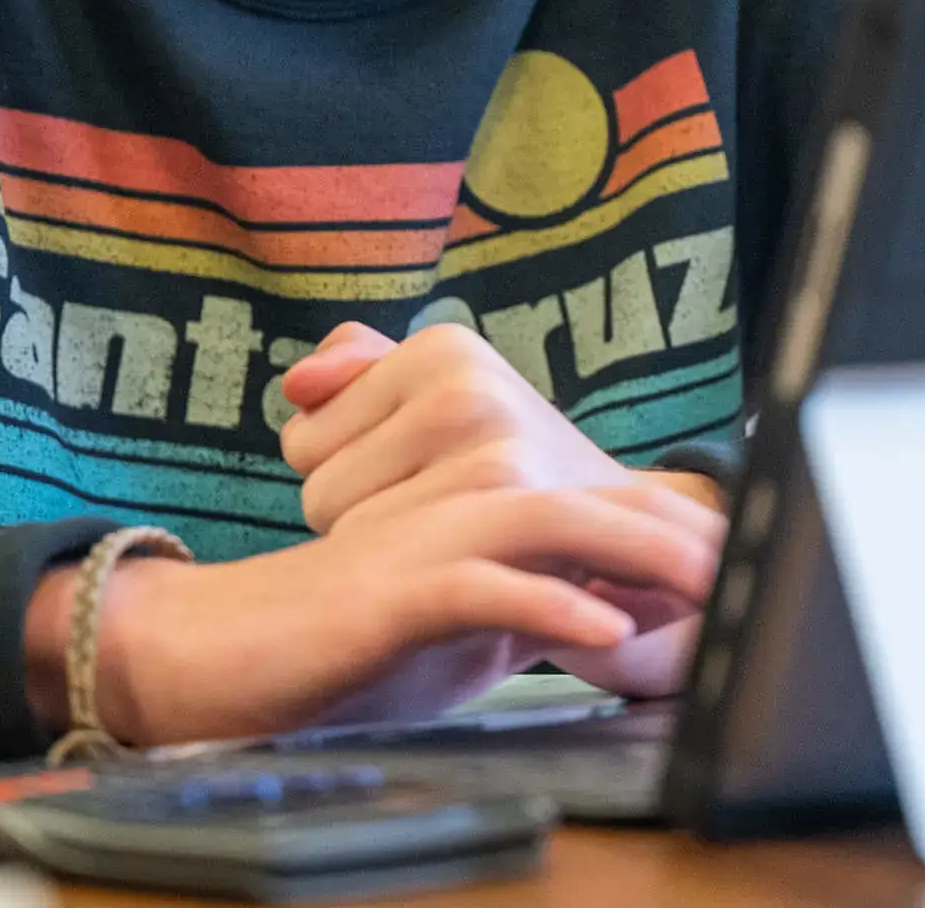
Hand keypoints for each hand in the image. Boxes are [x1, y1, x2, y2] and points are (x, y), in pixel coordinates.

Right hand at [26, 482, 723, 746]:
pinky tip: (600, 634)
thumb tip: (631, 605)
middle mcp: (445, 491)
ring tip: (699, 584)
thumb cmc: (350, 629)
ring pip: (538, 518)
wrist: (229, 649)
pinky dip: (546, 605)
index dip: (669, 517)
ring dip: (627, 549)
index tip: (745, 556)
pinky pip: (476, 585)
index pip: (586, 486)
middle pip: (576, 485)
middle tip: (741, 562)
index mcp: (472, 486)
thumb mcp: (465, 608)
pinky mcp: (384, 587)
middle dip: (668, 525)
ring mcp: (415, 533)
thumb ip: (537, 586)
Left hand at [277, 320, 726, 696]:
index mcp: (444, 347)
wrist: (626, 538)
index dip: (349, 464)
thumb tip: (298, 384)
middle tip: (442, 508)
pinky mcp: (505, 516)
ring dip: (385, 545)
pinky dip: (410, 577)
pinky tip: (456, 569)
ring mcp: (489, 449)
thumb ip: (361, 369)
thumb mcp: (443, 400)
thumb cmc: (509, 475)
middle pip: (314, 476)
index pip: (304, 426)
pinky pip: (385, 562)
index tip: (421, 468)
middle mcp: (467, 386)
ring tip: (456, 535)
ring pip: (341, 523)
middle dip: (362, 505)